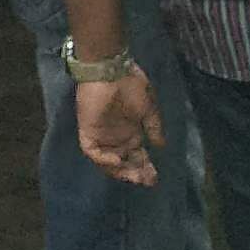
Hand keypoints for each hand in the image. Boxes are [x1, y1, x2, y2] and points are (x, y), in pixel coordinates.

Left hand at [75, 70, 164, 185]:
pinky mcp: (87, 130)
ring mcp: (101, 134)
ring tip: (134, 176)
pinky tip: (118, 161)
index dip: (145, 168)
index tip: (155, 178)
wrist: (110, 68)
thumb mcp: (148, 108)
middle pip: (125, 162)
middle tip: (146, 180)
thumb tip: (161, 146)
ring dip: (121, 171)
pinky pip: (92, 151)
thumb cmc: (131, 85)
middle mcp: (116, 136)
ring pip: (108, 161)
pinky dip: (103, 159)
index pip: (137, 156)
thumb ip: (153, 127)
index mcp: (130, 131)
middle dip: (135, 173)